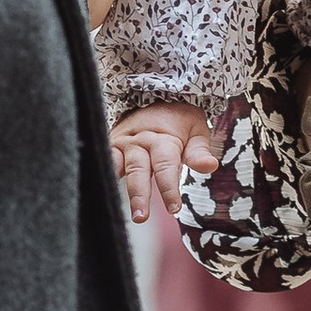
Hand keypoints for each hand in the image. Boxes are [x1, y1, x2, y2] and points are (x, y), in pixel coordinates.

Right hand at [112, 98, 218, 225]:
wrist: (156, 93)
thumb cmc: (179, 120)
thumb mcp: (196, 130)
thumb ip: (199, 151)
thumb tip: (210, 165)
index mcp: (163, 139)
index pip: (166, 167)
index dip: (169, 188)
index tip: (173, 208)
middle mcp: (140, 141)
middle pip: (139, 169)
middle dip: (139, 194)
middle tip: (141, 217)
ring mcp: (123, 143)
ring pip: (119, 167)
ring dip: (119, 189)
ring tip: (122, 212)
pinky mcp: (111, 145)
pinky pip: (105, 160)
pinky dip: (102, 174)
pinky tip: (99, 191)